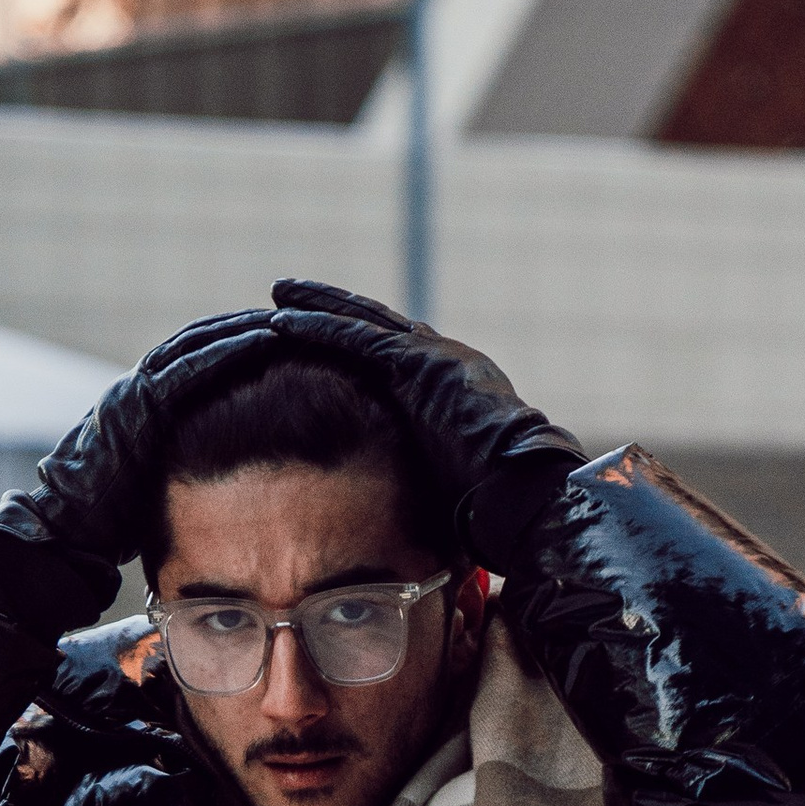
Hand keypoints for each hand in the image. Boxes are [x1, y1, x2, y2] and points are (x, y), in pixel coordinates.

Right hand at [0, 305, 279, 575]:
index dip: (236, 346)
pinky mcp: (138, 403)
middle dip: (247, 326)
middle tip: (296, 316)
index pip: (196, 360)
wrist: (66, 536)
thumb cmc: (109, 531)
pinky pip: (191, 365)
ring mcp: (134, 392)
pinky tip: (269, 340)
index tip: (279, 341)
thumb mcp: (158, 492)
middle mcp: (136, 389)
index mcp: (140, 407)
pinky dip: (230, 349)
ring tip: (292, 320)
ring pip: (199, 341)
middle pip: (201, 340)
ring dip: (246, 327)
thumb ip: (185, 473)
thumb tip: (226, 491)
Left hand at [267, 278, 581, 570]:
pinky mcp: (420, 365)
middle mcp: (446, 361)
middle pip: (377, 327)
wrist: (525, 498)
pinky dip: (319, 327)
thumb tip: (400, 510)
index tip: (323, 337)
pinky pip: (357, 338)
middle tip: (290, 297)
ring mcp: (434, 357)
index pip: (395, 356)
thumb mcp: (449, 486)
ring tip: (279, 292)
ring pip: (363, 322)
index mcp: (453, 389)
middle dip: (334, 310)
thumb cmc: (495, 512)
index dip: (357, 345)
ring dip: (318, 306)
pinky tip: (282, 321)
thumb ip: (423, 475)